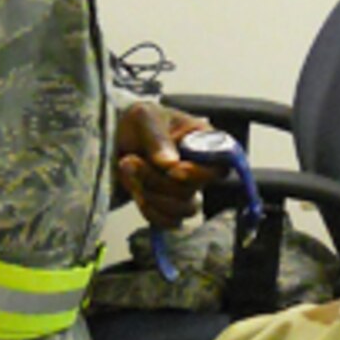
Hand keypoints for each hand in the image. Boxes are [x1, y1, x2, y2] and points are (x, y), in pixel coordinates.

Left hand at [115, 100, 214, 229]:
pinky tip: (135, 192)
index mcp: (204, 140)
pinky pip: (170, 222)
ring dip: (151, 195)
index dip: (199, 172)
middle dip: (157, 179)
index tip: (174, 170)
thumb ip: (158, 139)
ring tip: (128, 171)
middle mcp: (202, 167)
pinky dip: (150, 211)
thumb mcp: (145, 117)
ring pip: (184, 209)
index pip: (221, 163)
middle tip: (130, 161)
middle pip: (193, 189)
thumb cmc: (139, 121)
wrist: (118, 137)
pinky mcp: (172, 206)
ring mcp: (189, 189)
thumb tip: (169, 164)